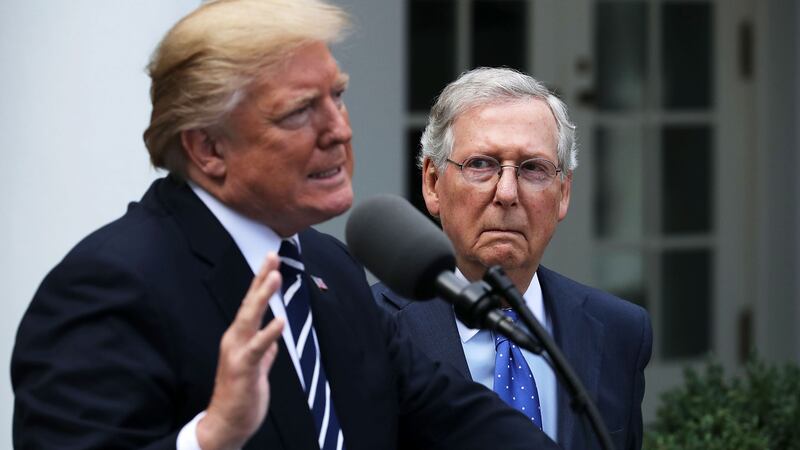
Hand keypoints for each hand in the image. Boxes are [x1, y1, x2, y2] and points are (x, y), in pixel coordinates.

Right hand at [197, 253, 284, 449]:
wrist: (226, 424)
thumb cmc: (240, 395)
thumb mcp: (257, 368)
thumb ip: (264, 352)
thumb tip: (272, 342)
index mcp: (239, 337)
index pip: (251, 304)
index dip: (260, 282)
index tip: (271, 261)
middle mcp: (235, 339)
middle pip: (249, 303)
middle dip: (261, 279)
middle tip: (272, 257)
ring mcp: (237, 352)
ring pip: (250, 318)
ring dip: (262, 297)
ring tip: (275, 277)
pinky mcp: (244, 368)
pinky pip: (258, 348)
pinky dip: (269, 333)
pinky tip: (280, 321)